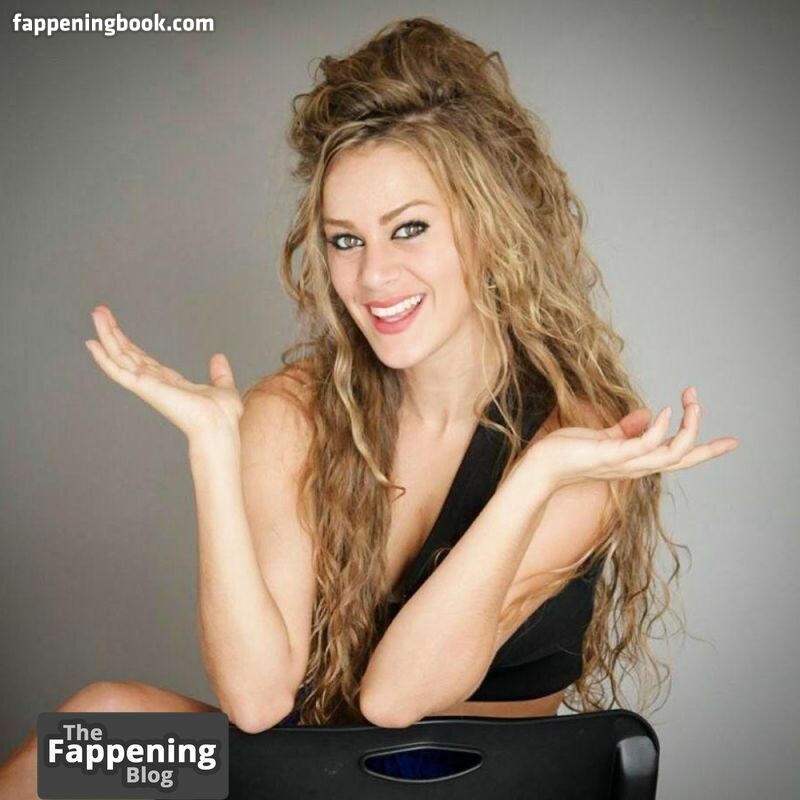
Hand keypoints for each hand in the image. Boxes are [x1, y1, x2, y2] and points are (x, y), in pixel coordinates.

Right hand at [84, 305, 243, 441]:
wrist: (219, 426)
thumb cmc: (221, 416)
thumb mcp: (222, 387)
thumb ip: (219, 373)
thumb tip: (218, 358)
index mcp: (169, 382)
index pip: (142, 359)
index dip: (128, 343)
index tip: (116, 329)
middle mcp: (154, 383)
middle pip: (127, 353)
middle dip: (112, 332)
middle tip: (99, 311)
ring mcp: (147, 385)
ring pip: (119, 357)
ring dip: (106, 335)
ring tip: (96, 314)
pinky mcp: (144, 388)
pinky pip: (119, 371)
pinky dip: (104, 359)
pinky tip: (92, 344)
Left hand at [530, 386, 739, 490]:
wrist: (542, 467)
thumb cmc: (569, 453)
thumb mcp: (605, 438)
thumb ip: (627, 430)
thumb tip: (649, 414)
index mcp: (637, 462)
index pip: (678, 458)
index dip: (706, 451)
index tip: (731, 441)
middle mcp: (637, 466)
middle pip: (683, 457)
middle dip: (702, 434)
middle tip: (698, 402)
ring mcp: (626, 463)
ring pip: (672, 452)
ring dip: (686, 425)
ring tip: (689, 400)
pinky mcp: (611, 456)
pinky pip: (644, 446)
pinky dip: (659, 429)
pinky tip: (663, 410)